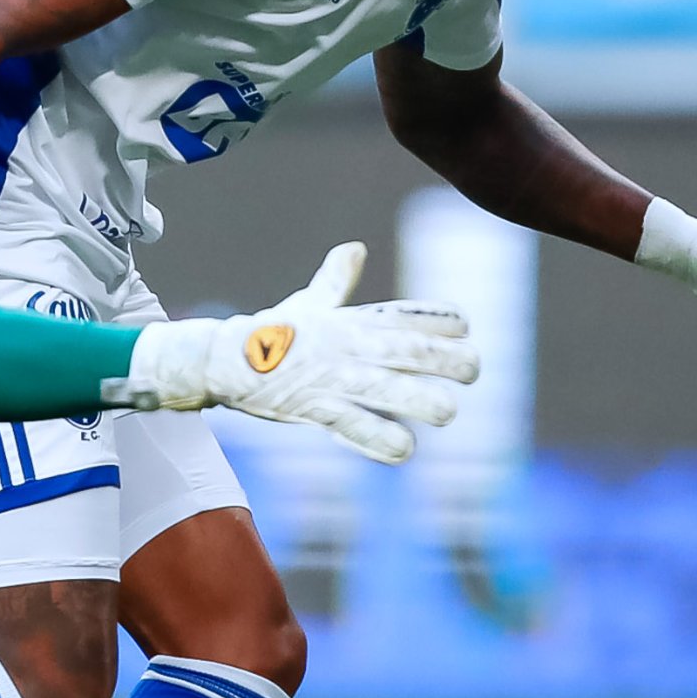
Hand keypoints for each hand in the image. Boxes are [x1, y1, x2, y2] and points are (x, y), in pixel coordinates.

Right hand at [112, 243, 477, 464]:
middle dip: (445, 360)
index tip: (465, 326)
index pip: (405, 315)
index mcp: (352, 322)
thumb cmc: (272, 334)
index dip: (440, 320)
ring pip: (386, 390)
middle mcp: (349, 347)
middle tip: (473, 369)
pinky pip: (353, 427)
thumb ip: (336, 281)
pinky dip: (379, 440)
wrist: (222, 359)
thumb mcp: (307, 304)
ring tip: (447, 412)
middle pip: (407, 350)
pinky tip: (403, 449)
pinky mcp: (314, 410)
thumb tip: (353, 248)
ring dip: (420, 401)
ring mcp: (333, 379)